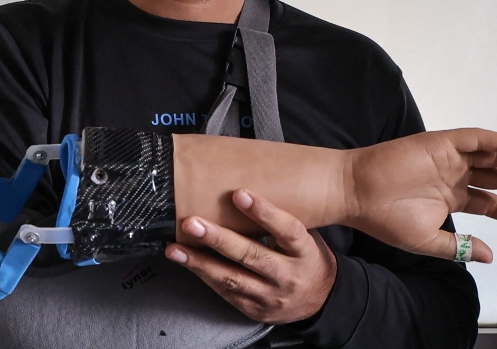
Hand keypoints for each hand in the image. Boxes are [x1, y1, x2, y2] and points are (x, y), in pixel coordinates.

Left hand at [165, 189, 336, 324]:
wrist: (321, 299)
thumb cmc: (307, 256)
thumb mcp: (306, 234)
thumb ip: (280, 218)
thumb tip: (244, 188)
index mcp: (304, 252)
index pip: (287, 230)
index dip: (264, 212)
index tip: (239, 193)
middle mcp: (288, 276)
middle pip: (252, 256)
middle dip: (218, 239)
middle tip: (192, 223)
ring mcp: (270, 296)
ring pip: (233, 279)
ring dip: (200, 262)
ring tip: (175, 248)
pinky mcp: (254, 310)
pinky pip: (225, 292)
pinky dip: (204, 275)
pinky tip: (186, 262)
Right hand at [347, 128, 496, 262]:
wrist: (356, 194)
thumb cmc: (384, 217)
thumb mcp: (426, 240)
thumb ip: (458, 246)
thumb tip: (489, 255)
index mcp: (452, 197)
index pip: (493, 202)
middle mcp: (455, 175)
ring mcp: (448, 158)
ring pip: (494, 157)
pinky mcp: (440, 143)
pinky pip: (475, 139)